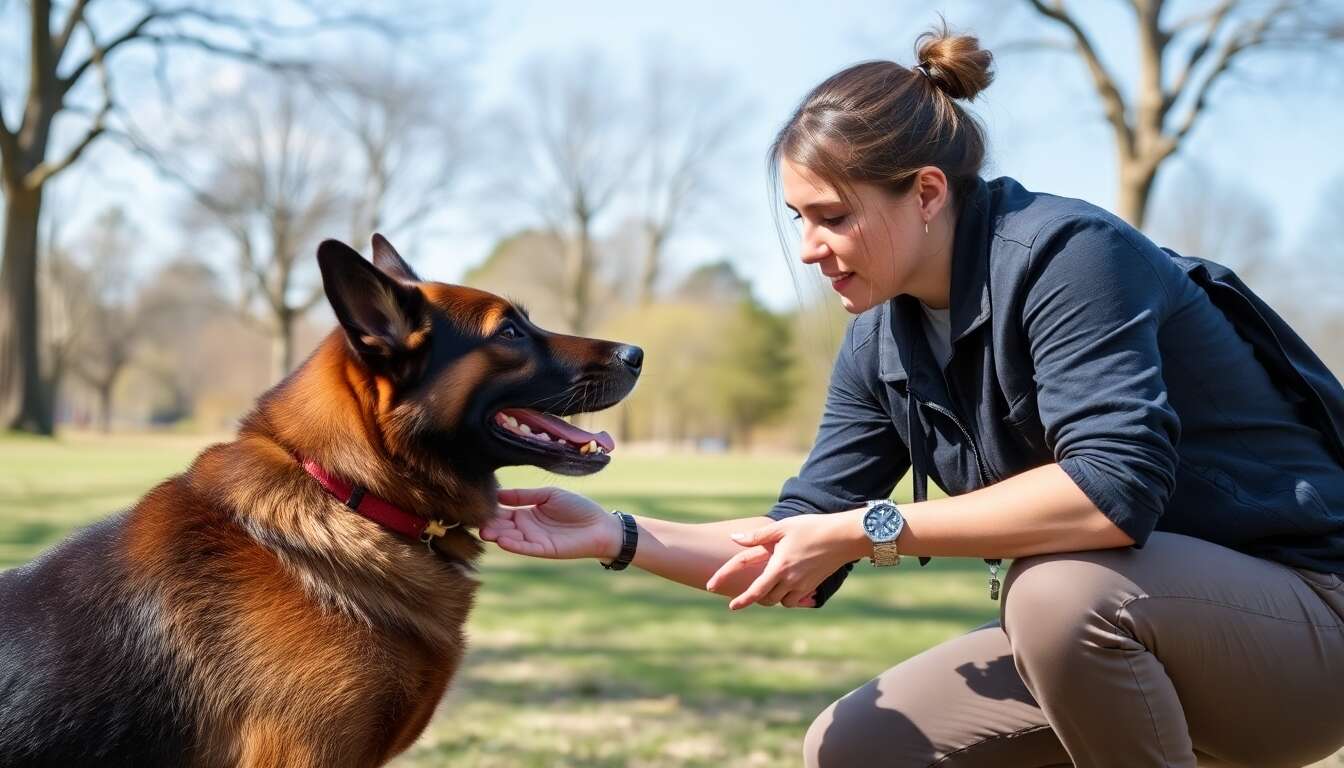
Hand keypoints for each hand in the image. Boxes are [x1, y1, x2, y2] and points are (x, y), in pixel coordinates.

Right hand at [481, 487, 621, 560]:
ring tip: (485, 531)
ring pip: (511, 538)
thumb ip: (524, 495)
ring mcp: (534, 540)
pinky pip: (525, 548)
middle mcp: (527, 528)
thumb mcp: (549, 495)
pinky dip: (514, 545)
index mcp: (527, 512)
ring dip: (498, 535)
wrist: (601, 525)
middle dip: (490, 525)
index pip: (503, 512)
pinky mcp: (544, 550)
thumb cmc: (577, 507)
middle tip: (476, 522)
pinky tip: (503, 540)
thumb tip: (498, 494)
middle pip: (503, 526)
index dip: (491, 510)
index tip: (476, 507)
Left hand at [707, 510, 865, 609]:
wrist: (843, 537)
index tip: (731, 607)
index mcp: (779, 567)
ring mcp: (803, 585)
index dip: (742, 600)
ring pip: (781, 601)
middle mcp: (790, 580)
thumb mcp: (782, 527)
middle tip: (750, 590)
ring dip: (772, 596)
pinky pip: (795, 600)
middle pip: (766, 598)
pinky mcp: (812, 586)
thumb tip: (734, 538)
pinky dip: (788, 597)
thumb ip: (757, 536)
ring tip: (770, 583)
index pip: (755, 590)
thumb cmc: (811, 528)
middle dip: (756, 597)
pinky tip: (787, 585)